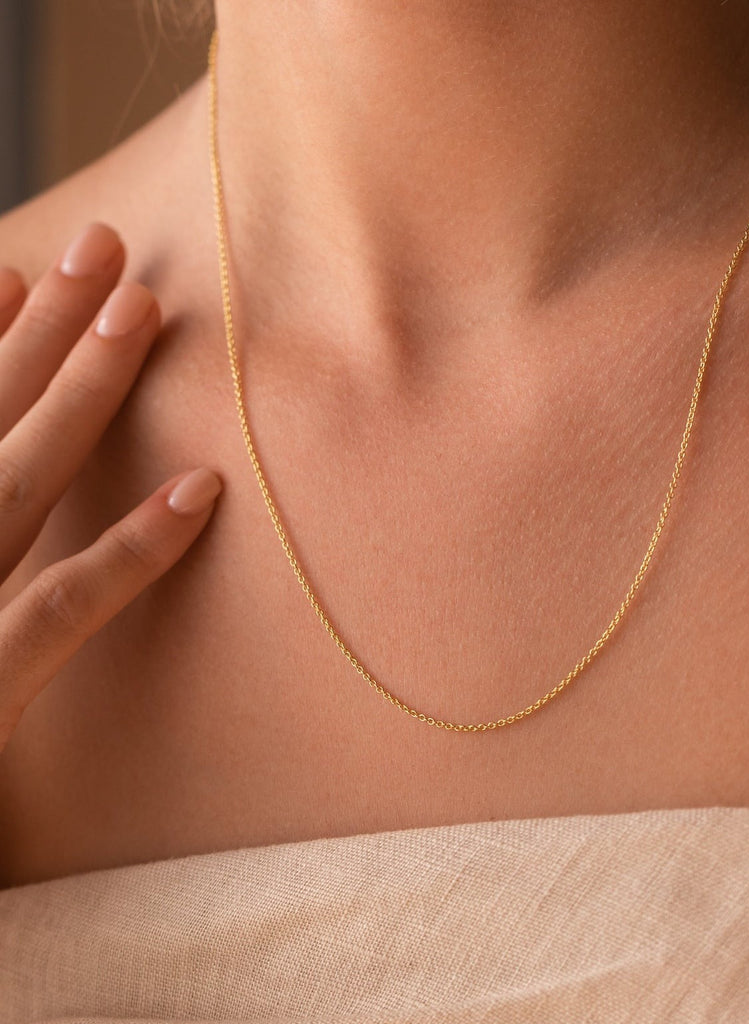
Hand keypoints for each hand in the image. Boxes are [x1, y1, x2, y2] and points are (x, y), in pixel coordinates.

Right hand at [0, 222, 221, 753]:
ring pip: (13, 482)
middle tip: (105, 245)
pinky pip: (59, 608)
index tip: (15, 266)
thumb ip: (2, 546)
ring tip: (142, 311)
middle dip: (40, 329)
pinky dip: (131, 550)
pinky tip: (201, 491)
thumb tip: (15, 464)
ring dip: (79, 392)